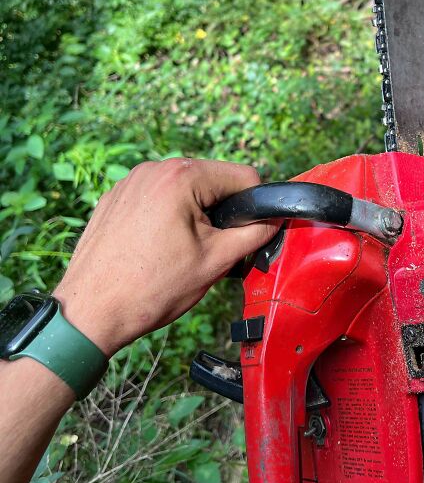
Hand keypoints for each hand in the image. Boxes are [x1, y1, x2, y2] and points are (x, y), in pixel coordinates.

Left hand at [53, 159, 276, 356]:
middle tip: (212, 250)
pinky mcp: (115, 197)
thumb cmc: (150, 288)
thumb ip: (253, 234)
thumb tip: (274, 220)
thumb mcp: (215, 262)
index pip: (243, 176)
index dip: (255, 206)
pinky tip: (157, 249)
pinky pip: (157, 198)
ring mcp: (130, 181)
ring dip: (195, 215)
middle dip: (221, 212)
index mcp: (181, 177)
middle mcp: (153, 169)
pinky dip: (167, 218)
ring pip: (185, 190)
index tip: (248, 234)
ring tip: (182, 252)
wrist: (89, 313)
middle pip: (213, 181)